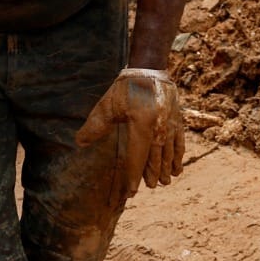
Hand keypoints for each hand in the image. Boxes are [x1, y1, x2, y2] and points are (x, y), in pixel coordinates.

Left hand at [76, 68, 186, 198]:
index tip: (132, 191)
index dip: (134, 175)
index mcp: (143, 125)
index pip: (138, 157)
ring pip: (169, 152)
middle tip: (149, 187)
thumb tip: (80, 142)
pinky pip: (180, 143)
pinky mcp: (177, 120)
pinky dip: (178, 157)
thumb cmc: (126, 87)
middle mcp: (160, 127)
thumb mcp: (108, 105)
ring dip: (165, 169)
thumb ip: (95, 125)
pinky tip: (177, 169)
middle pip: (156, 157)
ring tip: (163, 182)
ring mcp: (171, 124)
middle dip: (152, 174)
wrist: (150, 68)